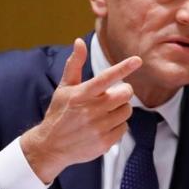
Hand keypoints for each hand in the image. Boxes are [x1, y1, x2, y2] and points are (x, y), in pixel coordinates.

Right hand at [21, 38, 141, 182]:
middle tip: (113, 95)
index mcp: (82, 94)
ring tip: (105, 112)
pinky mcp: (104, 142)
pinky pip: (124, 128)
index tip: (137, 60)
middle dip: (123, 92)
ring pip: (126, 111)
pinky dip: (118, 126)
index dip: (123, 68)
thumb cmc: (59, 113)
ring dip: (120, 109)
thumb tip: (79, 42)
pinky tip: (104, 126)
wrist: (50, 146)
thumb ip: (74, 65)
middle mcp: (91, 110)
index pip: (106, 77)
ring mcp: (99, 127)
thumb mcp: (64, 88)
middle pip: (125, 94)